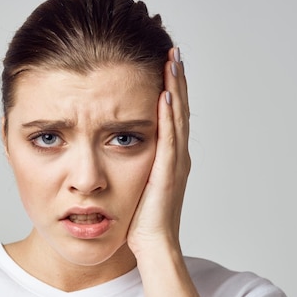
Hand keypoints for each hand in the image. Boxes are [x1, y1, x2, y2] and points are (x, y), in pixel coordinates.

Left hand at [127, 47, 190, 255]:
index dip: (171, 88)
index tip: (165, 64)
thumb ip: (133, 163)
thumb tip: (117, 149)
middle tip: (173, 51)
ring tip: (173, 61)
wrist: (152, 245)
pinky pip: (169, 138)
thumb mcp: (136, 184)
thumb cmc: (141, 220)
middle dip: (176, 79)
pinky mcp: (168, 173)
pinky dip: (169, 115)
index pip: (171, 115)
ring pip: (177, 117)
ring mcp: (175, 163)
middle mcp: (177, 156)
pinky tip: (165, 94)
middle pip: (178, 109)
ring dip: (175, 88)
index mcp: (169, 157)